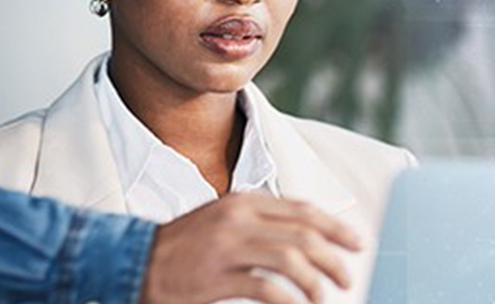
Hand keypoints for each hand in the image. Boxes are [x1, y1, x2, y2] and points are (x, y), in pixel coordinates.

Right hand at [137, 193, 362, 303]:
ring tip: (324, 299)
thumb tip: (308, 237)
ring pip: (291, 260)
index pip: (302, 210)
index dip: (335, 228)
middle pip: (303, 235)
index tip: (356, 244)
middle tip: (346, 278)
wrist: (138, 260)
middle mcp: (237, 219)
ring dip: (316, 283)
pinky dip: (290, 303)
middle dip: (333, 259)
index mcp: (242, 201)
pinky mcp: (217, 277)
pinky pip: (267, 290)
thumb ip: (260, 222)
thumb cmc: (186, 245)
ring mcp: (226, 247)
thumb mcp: (224, 220)